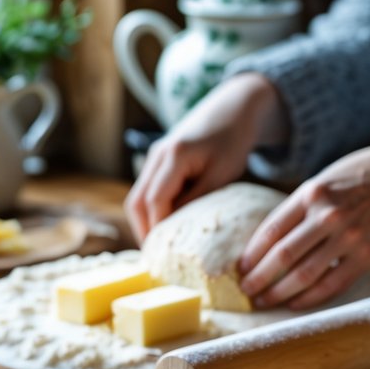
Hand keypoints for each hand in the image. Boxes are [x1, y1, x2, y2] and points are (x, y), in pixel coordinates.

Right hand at [125, 73, 287, 243]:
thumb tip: (179, 231)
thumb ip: (198, 200)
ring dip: (145, 223)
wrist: (232, 109)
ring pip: (137, 197)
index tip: (164, 254)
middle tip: (155, 258)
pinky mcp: (158, 161)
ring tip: (158, 248)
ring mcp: (154, 157)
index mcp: (174, 156)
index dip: (157, 229)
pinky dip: (151, 211)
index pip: (155, 200)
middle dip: (144, 231)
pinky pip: (147, 190)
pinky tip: (164, 228)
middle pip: (136, 201)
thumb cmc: (232, 142)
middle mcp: (157, 155)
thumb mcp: (221, 175)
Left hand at [238, 137, 369, 308]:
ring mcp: (349, 238)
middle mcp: (328, 216)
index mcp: (312, 193)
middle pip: (282, 257)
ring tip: (264, 301)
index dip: (251, 255)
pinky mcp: (368, 256)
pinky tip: (295, 304)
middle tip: (245, 292)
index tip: (239, 269)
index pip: (270, 231)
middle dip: (259, 279)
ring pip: (304, 276)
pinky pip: (333, 285)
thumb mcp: (326, 179)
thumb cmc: (366, 174)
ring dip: (279, 293)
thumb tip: (272, 241)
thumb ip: (301, 206)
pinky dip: (310, 298)